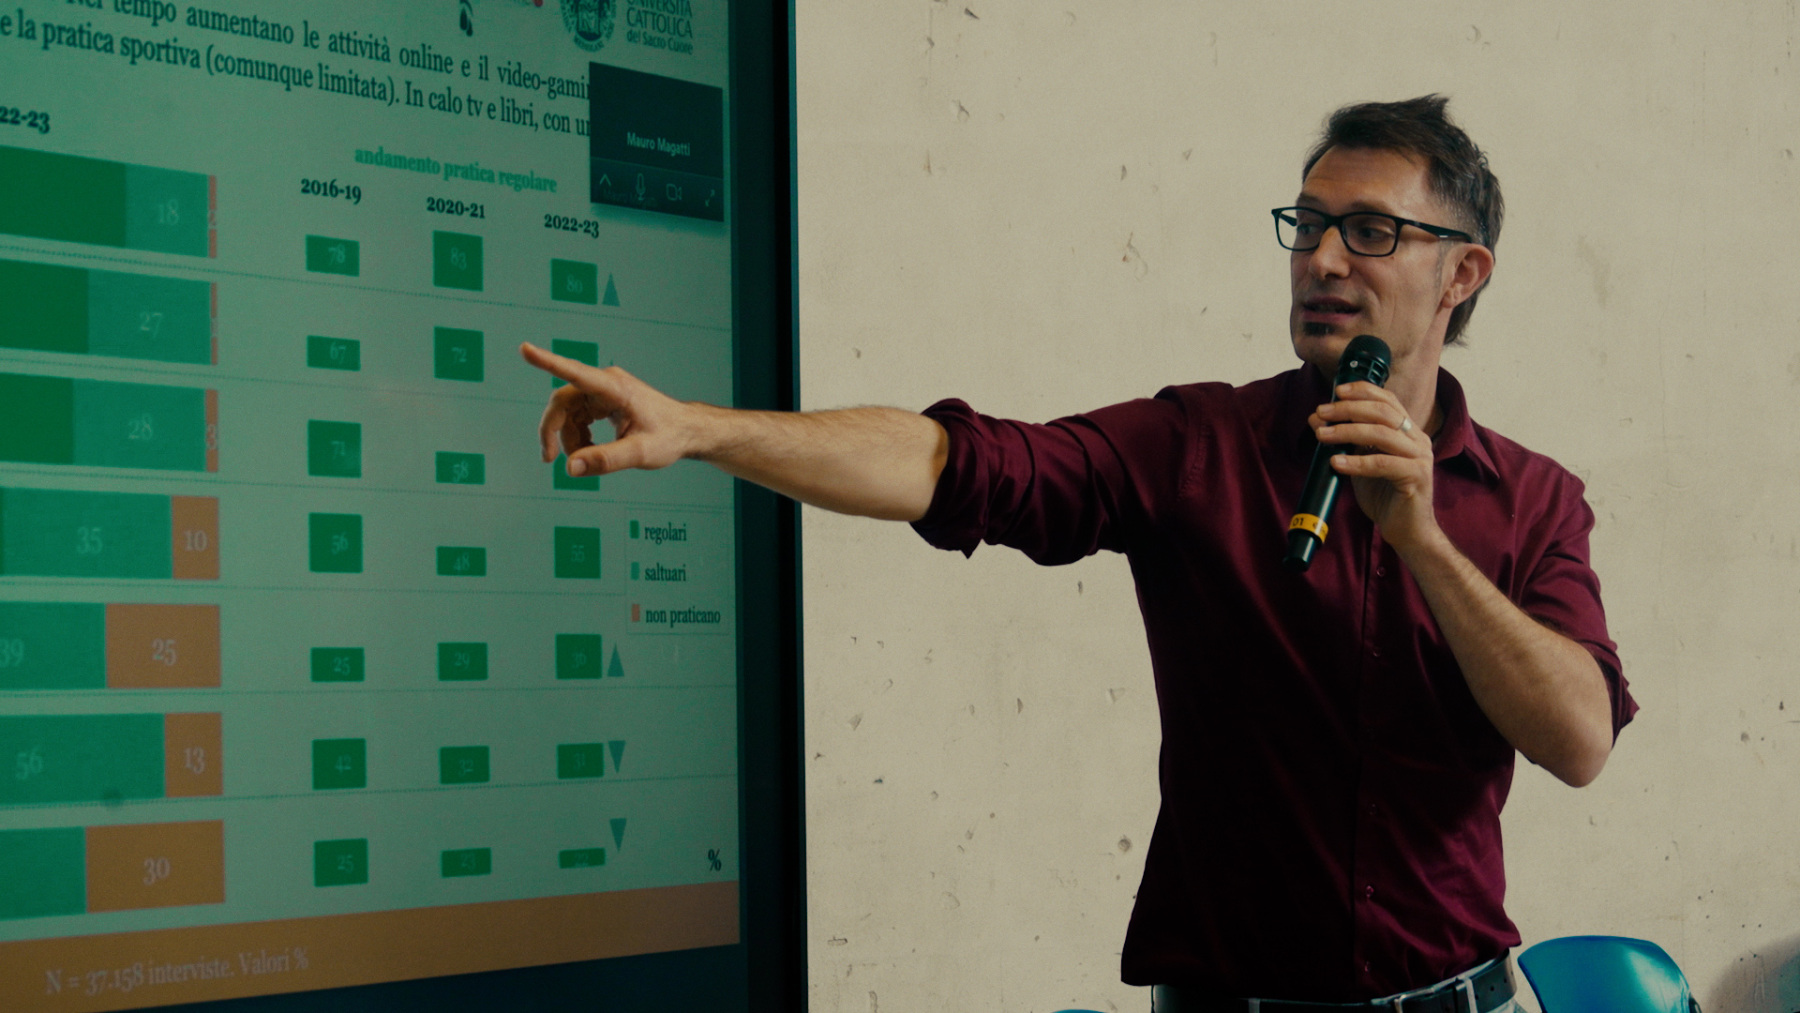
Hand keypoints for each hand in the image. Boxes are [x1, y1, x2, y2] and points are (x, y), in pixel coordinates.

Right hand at [520, 343, 694, 476]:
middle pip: (562, 402)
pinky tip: (590, 452)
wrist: (687, 431)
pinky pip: (577, 417)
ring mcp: (602, 391)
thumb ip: (606, 461)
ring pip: (567, 412)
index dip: (547, 362)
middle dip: (553, 430)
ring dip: (568, 438)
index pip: (576, 373)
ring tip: (585, 460)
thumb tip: (570, 468)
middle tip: (547, 459)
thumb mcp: (640, 454)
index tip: (524, 349)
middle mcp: (605, 384)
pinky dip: (578, 437)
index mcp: (615, 388)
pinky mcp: (602, 401)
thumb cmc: (669, 438)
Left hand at [1309, 381, 1437, 549]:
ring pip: (1382, 433)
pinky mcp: (1416, 477)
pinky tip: (1336, 463)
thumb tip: (1317, 420)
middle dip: (1348, 409)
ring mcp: (1420, 457)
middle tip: (1321, 412)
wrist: (1407, 530)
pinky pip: (1383, 464)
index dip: (1362, 391)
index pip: (1387, 399)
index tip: (1336, 391)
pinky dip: (1357, 462)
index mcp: (1407, 431)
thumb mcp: (1360, 462)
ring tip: (1321, 435)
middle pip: (1382, 411)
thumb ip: (1345, 441)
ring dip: (1347, 431)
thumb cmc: (1384, 496)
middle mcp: (1417, 439)